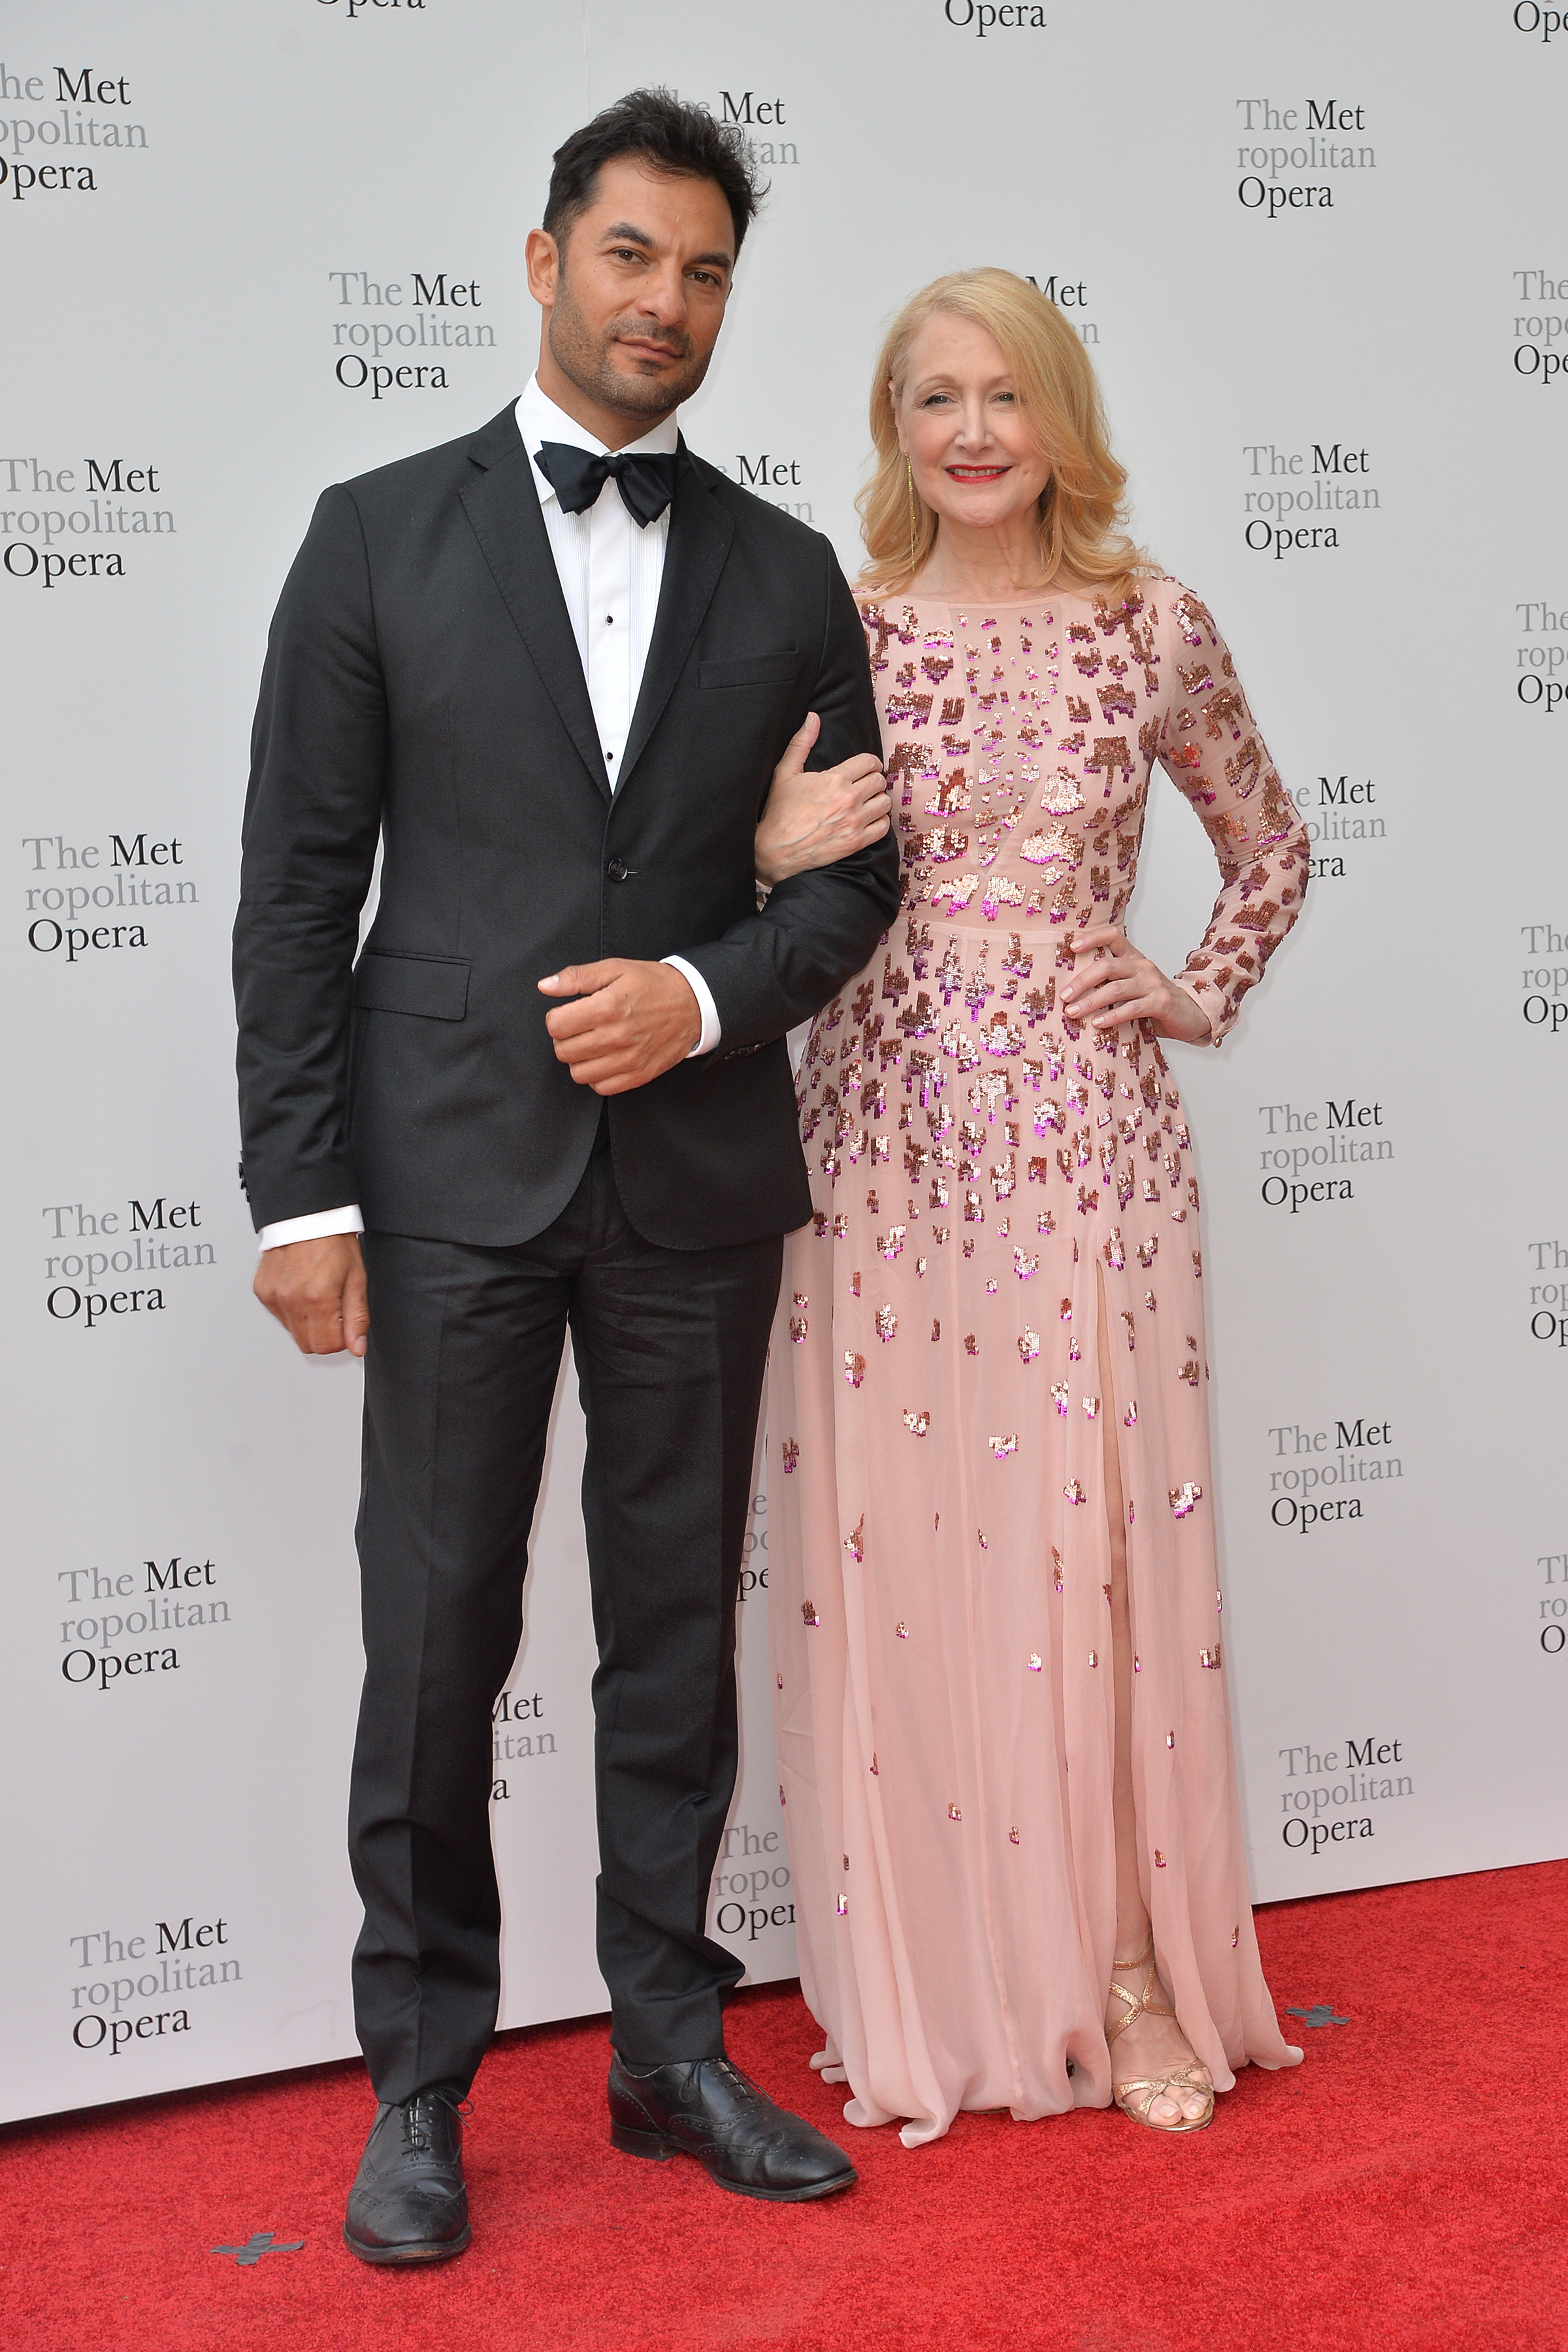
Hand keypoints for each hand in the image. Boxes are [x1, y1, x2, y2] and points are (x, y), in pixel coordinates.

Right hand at [254, 1233, 368, 1357]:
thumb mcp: (356, 1278)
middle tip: (333, 1310)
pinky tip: (301, 1289)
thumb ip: (357, 1317)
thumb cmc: (332, 1241)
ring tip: (317, 1295)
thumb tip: (357, 1347)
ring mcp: (273, 1296)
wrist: (306, 1215)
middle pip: (308, 1345)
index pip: (327, 1346)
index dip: (341, 1339)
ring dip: (307, 1322)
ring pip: (293, 1332)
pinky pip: (279, 1316)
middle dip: (324, 1335)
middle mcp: (291, 1299)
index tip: (345, 1324)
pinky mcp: (262, 1291)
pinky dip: (292, 1310)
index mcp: (317, 1298)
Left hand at [538, 958, 700, 1092]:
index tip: (568, 1014)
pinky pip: (601, 1088)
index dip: (556, 1018)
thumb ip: (576, 977)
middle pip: (563, 1051)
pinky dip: (597, 1077)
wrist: (693, 1003)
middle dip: (565, 1039)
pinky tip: (604, 1060)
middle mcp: (616, 1036)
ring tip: (591, 1045)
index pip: (555, 1026)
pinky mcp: (639, 1075)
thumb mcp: (615, 968)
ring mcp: (628, 1059)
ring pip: (578, 1073)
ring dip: (579, 1060)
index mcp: (606, 1007)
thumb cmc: (653, 984)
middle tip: (580, 1029)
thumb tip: (545, 986)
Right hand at [754, 710, 889, 885]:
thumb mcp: (785, 773)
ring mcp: (854, 821)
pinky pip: (884, 827)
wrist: (775, 850)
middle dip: (874, 781)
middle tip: (866, 786)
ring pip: (885, 803)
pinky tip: (869, 820)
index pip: (869, 762)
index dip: (870, 763)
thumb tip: (812, 717)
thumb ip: (801, 743)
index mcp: (835, 778)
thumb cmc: (779, 811)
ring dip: (878, 801)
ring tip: (868, 803)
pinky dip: (880, 822)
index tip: (867, 768)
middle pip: (879, 781)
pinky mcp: (856, 842)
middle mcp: (849, 798)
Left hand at [1059, 924, 1211, 1044]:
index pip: (1113, 935)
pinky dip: (1112, 1016)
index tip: (1072, 948)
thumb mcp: (1132, 986)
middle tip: (1064, 996)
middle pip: (1107, 965)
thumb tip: (1071, 991)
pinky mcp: (1160, 1003)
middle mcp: (1143, 966)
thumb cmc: (1153, 1001)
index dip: (1092, 937)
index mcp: (1133, 957)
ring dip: (1091, 1001)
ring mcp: (1153, 983)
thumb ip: (1110, 982)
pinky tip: (1098, 1023)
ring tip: (1072, 1012)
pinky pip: (1131, 1009)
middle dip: (1082, 981)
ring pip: (1116, 989)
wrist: (1190, 1014)